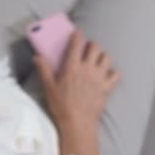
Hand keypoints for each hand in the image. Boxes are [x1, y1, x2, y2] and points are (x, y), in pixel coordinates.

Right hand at [34, 30, 119, 154]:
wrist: (78, 123)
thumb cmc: (61, 105)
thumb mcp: (49, 87)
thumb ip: (44, 69)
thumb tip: (37, 57)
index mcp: (72, 67)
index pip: (77, 44)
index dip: (78, 35)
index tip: (77, 32)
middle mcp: (88, 69)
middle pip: (95, 47)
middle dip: (91, 45)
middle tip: (86, 49)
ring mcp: (100, 77)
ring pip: (107, 57)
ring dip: (102, 56)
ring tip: (96, 60)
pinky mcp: (108, 87)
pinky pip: (116, 74)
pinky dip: (113, 72)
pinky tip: (107, 74)